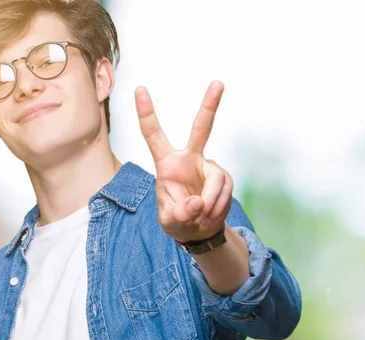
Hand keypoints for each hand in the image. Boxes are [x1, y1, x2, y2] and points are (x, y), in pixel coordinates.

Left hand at [135, 81, 233, 242]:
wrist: (198, 231)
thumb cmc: (177, 221)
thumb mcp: (171, 222)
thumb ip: (179, 214)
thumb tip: (197, 203)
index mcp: (166, 164)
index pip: (154, 135)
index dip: (146, 113)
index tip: (139, 89)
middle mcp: (189, 159)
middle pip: (201, 128)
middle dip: (210, 105)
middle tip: (218, 82)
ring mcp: (208, 166)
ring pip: (216, 179)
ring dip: (210, 202)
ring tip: (201, 218)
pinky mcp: (223, 177)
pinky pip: (224, 190)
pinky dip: (218, 206)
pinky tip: (210, 215)